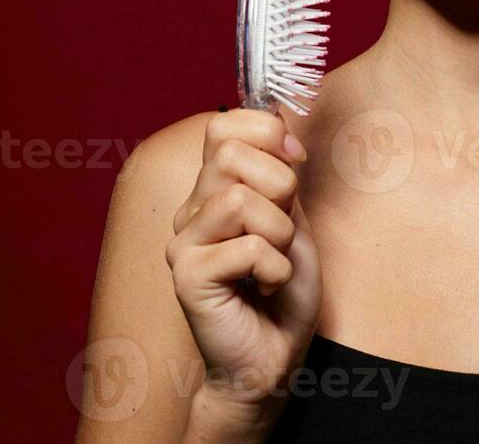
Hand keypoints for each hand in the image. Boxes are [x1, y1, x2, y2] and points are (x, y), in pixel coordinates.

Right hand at [166, 108, 321, 419]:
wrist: (271, 358)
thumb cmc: (282, 293)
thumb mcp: (292, 218)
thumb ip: (280, 172)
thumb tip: (278, 120)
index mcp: (213, 190)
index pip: (224, 126)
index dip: (268, 134)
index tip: (295, 162)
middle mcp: (191, 210)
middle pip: (230, 155)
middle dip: (279, 188)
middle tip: (282, 230)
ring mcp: (182, 242)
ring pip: (239, 200)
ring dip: (279, 235)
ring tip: (274, 264)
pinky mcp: (185, 275)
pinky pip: (246, 246)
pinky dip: (275, 269)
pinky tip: (266, 288)